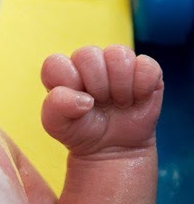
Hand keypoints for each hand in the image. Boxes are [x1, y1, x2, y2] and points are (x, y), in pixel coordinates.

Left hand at [41, 45, 162, 156]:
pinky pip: (148, 65)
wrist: (113, 149)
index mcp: (63, 69)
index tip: (78, 104)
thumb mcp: (57, 125)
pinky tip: (137, 99)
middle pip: (89, 55)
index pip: (57, 63)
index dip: (69, 86)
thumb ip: (56, 107)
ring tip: (119, 102)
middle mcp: (88, 61)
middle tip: (101, 104)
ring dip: (120, 85)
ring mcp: (117, 64)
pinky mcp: (145, 71)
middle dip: (96, 86)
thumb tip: (84, 99)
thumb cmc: (81, 130)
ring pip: (119, 54)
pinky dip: (143, 86)